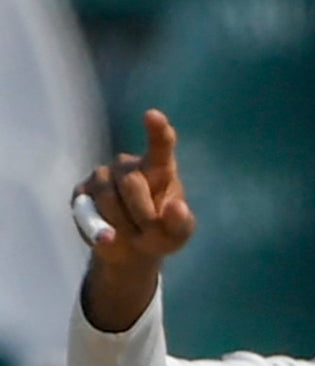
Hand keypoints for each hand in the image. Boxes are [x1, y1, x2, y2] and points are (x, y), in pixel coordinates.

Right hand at [76, 108, 195, 333]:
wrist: (130, 250)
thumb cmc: (160, 234)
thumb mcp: (177, 235)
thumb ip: (181, 223)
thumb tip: (177, 207)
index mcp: (159, 168)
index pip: (160, 145)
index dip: (157, 130)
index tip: (152, 115)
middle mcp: (128, 166)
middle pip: (132, 183)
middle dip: (143, 214)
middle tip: (150, 234)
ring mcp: (102, 176)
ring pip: (107, 198)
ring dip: (122, 224)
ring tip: (132, 235)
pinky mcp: (81, 192)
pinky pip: (86, 211)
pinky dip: (99, 230)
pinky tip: (109, 237)